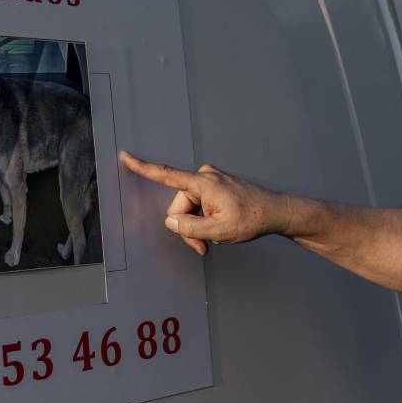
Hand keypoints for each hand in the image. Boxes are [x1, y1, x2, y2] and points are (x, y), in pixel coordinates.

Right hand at [118, 150, 281, 255]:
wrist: (276, 212)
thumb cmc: (252, 219)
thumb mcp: (219, 231)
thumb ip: (190, 227)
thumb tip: (171, 222)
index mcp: (204, 183)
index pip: (167, 175)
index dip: (143, 168)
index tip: (125, 156)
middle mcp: (205, 177)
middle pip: (179, 208)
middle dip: (188, 228)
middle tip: (205, 246)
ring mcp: (211, 181)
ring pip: (189, 210)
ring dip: (198, 228)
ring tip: (216, 240)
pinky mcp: (215, 187)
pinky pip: (199, 207)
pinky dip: (205, 221)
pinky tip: (218, 230)